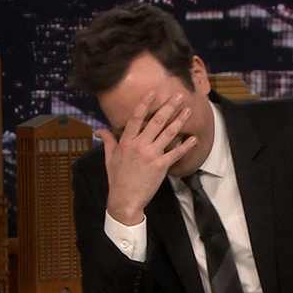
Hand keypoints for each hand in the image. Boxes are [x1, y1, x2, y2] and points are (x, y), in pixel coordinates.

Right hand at [95, 91, 196, 224]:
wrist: (125, 199)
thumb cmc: (117, 179)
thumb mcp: (109, 158)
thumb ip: (108, 141)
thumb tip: (100, 130)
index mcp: (126, 141)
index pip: (135, 117)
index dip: (145, 103)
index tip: (153, 92)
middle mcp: (139, 145)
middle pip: (156, 121)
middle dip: (169, 107)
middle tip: (179, 96)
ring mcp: (151, 155)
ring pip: (169, 133)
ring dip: (180, 120)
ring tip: (188, 110)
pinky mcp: (161, 165)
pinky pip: (176, 153)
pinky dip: (185, 146)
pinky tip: (193, 138)